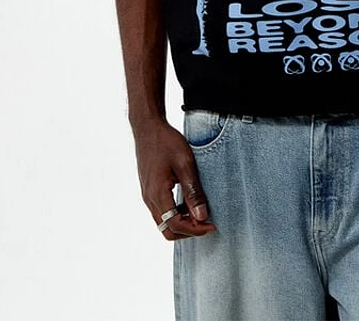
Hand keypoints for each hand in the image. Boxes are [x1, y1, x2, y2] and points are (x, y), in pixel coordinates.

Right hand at [133, 119, 215, 240]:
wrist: (148, 128)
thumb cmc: (166, 142)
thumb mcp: (185, 164)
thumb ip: (193, 191)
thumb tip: (202, 216)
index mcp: (157, 193)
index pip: (175, 225)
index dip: (195, 229)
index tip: (211, 225)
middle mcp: (149, 198)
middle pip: (167, 230)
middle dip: (188, 231)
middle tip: (206, 222)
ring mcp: (147, 195)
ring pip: (163, 222)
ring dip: (182, 222)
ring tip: (199, 210)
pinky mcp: (148, 190)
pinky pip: (161, 211)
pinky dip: (175, 213)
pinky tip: (187, 201)